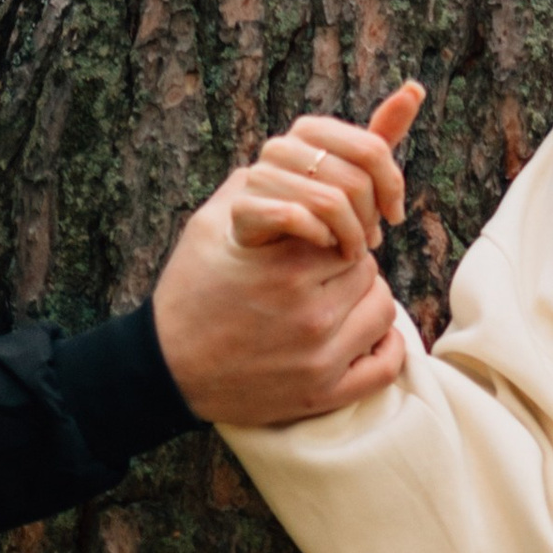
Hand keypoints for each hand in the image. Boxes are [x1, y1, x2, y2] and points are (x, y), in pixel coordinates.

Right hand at [153, 173, 409, 424]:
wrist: (167, 369)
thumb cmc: (189, 292)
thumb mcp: (209, 228)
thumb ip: (254, 186)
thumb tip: (299, 158)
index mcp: (285, 268)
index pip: (348, 229)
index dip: (335, 229)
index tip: (320, 239)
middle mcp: (309, 314)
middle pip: (368, 267)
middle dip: (348, 262)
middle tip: (320, 271)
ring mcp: (320, 359)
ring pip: (382, 309)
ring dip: (364, 300)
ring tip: (333, 301)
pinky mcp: (323, 395)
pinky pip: (386, 365)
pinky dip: (384, 347)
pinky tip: (363, 336)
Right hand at [230, 85, 425, 256]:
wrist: (263, 249)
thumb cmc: (316, 207)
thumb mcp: (352, 172)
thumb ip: (380, 137)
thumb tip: (416, 87)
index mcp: (310, 129)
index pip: (373, 150)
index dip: (392, 185)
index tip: (394, 215)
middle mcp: (281, 146)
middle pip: (355, 180)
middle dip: (370, 217)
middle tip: (369, 241)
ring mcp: (259, 176)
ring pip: (330, 202)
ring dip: (350, 236)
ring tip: (350, 251)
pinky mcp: (243, 209)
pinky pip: (295, 218)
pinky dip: (319, 236)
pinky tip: (323, 244)